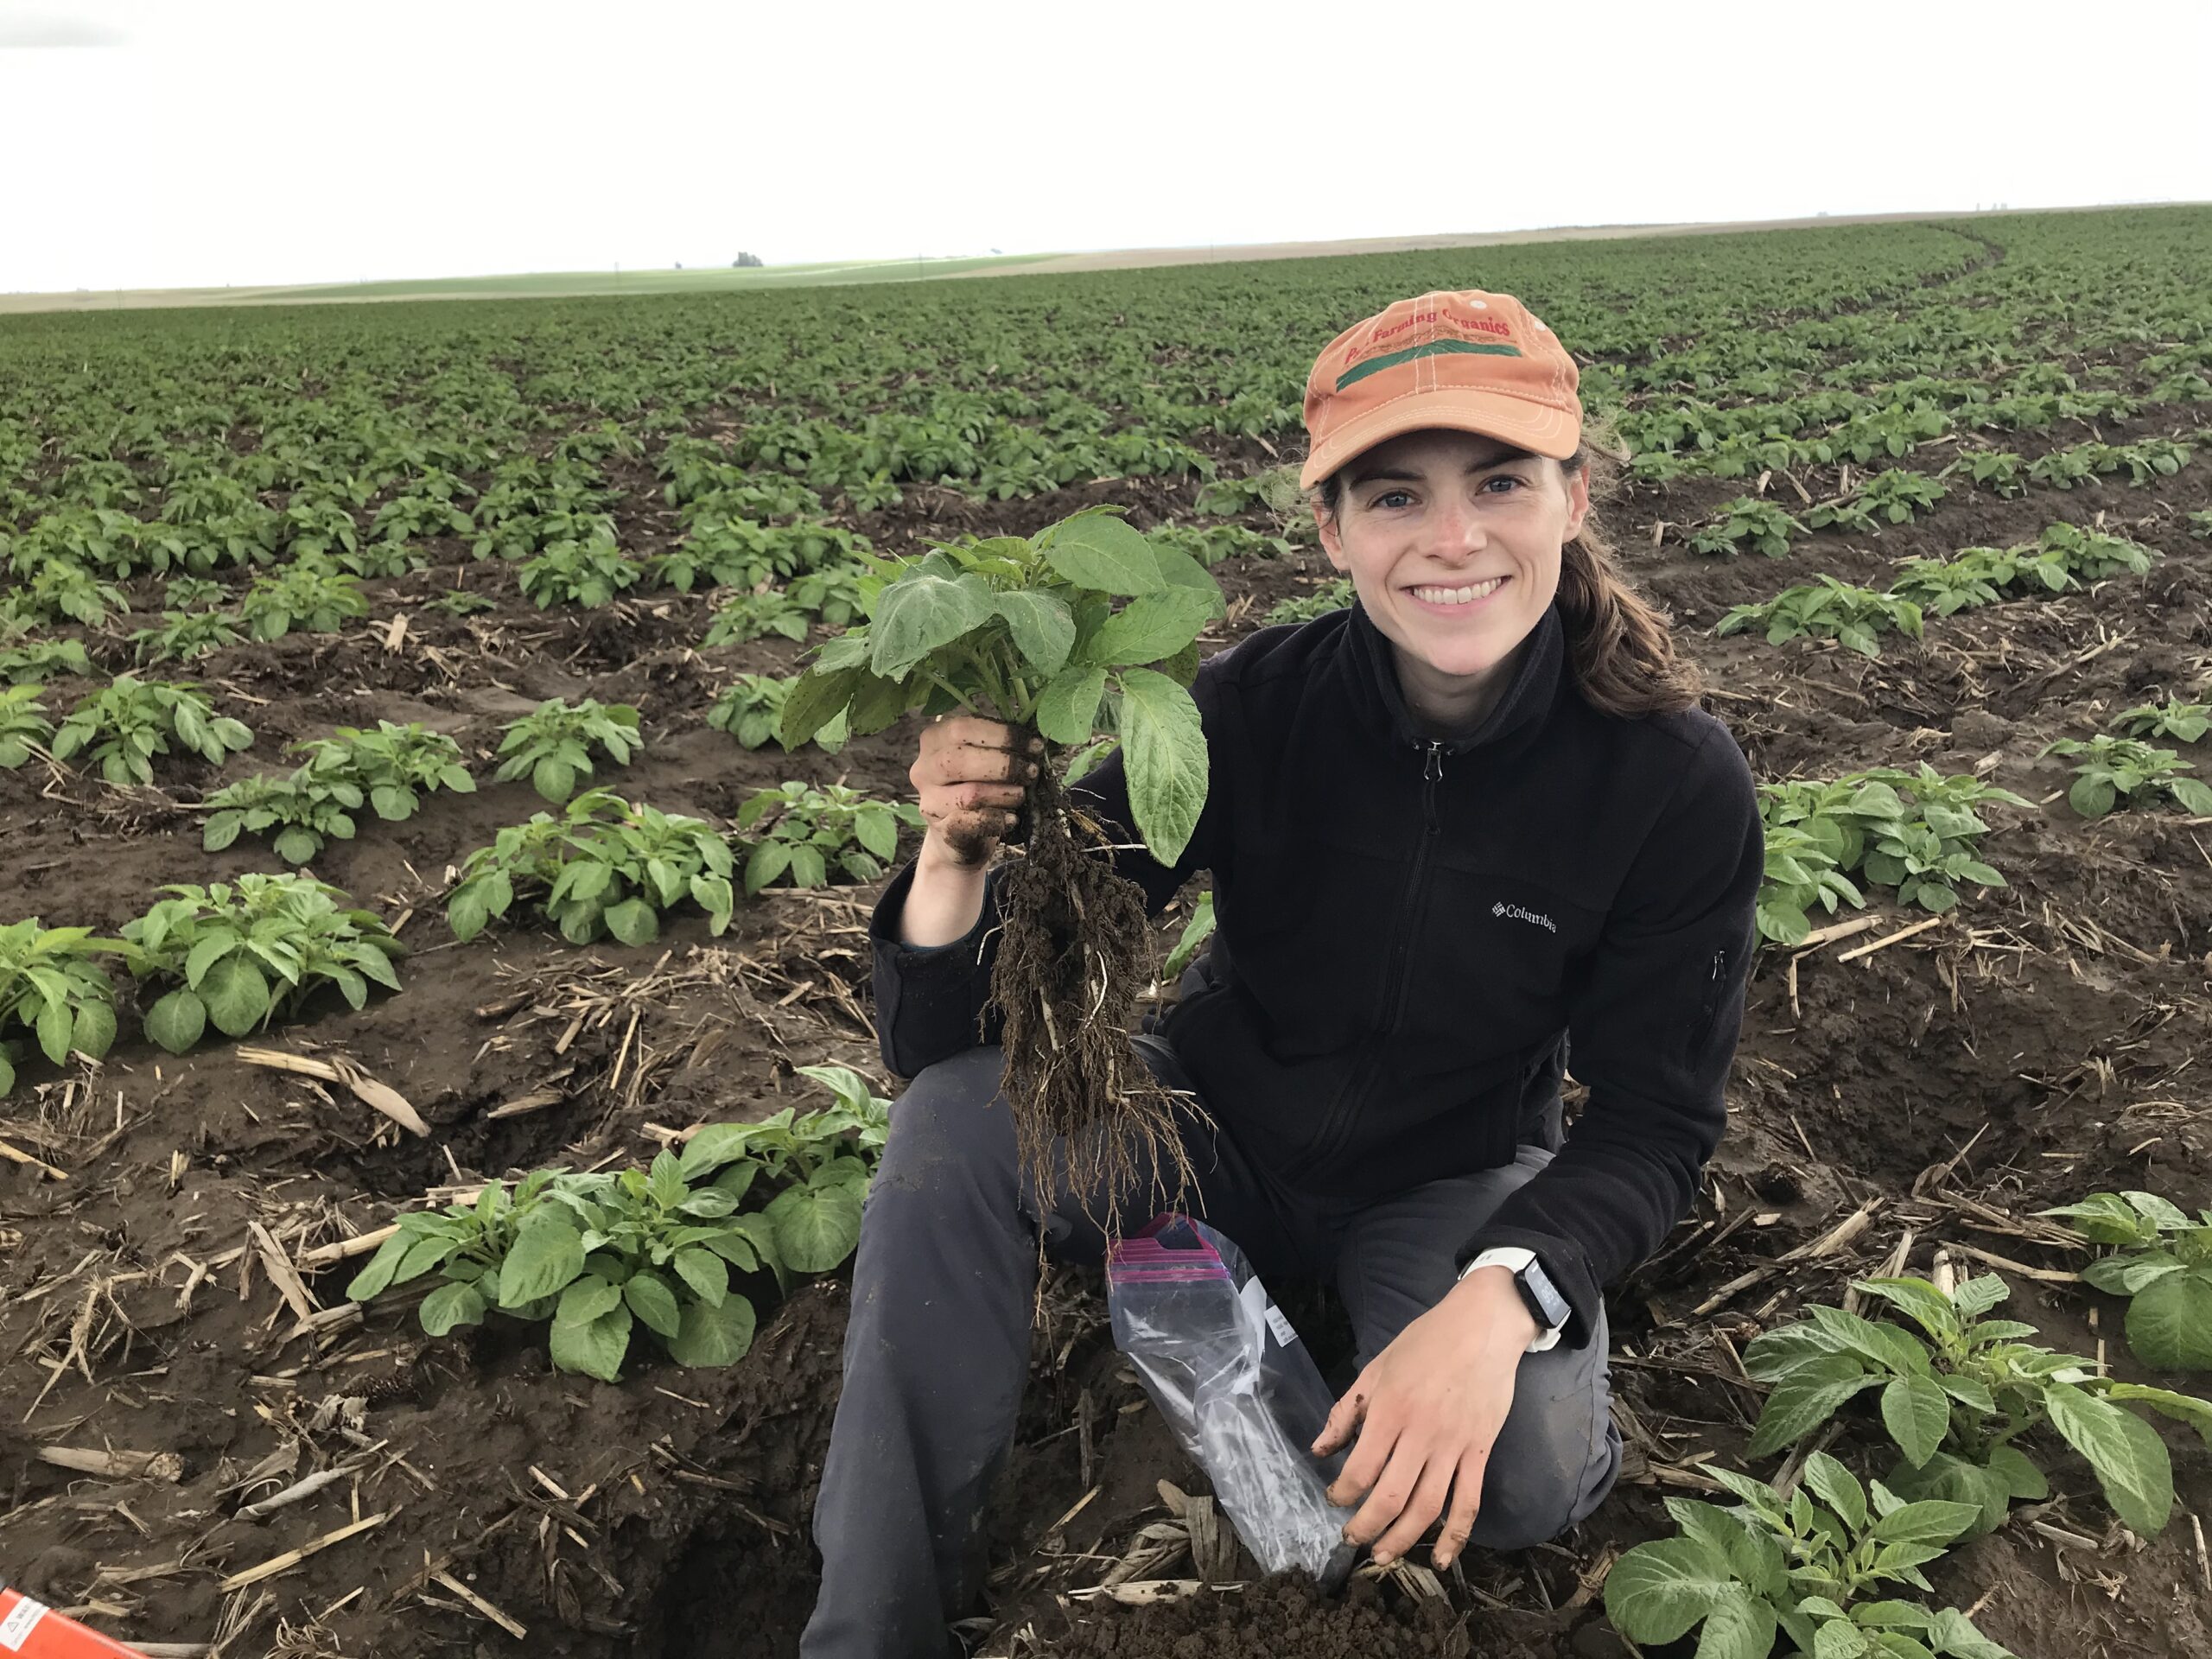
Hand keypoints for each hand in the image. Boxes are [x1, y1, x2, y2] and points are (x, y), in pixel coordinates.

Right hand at [911, 715, 1040, 868]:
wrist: (960, 834)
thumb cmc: (978, 784)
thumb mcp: (983, 756)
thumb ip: (1000, 743)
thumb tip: (1035, 740)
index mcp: (933, 739)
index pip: (962, 729)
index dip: (1002, 735)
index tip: (1034, 745)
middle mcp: (924, 768)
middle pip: (959, 760)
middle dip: (1004, 765)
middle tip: (1032, 771)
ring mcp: (929, 801)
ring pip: (968, 794)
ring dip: (1004, 793)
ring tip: (1022, 794)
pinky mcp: (941, 830)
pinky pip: (971, 824)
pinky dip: (997, 820)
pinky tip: (1013, 819)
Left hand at [1312, 1266, 1537, 1569]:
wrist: (1482, 1326)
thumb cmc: (1425, 1342)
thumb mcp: (1376, 1368)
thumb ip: (1346, 1411)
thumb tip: (1320, 1449)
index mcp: (1390, 1410)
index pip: (1361, 1467)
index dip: (1344, 1492)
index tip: (1335, 1499)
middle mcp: (1421, 1433)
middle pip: (1392, 1496)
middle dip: (1367, 1526)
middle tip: (1352, 1539)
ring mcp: (1454, 1446)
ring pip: (1428, 1507)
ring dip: (1403, 1538)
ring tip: (1383, 1556)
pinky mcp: (1480, 1452)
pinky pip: (1468, 1501)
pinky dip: (1455, 1536)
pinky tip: (1439, 1559)